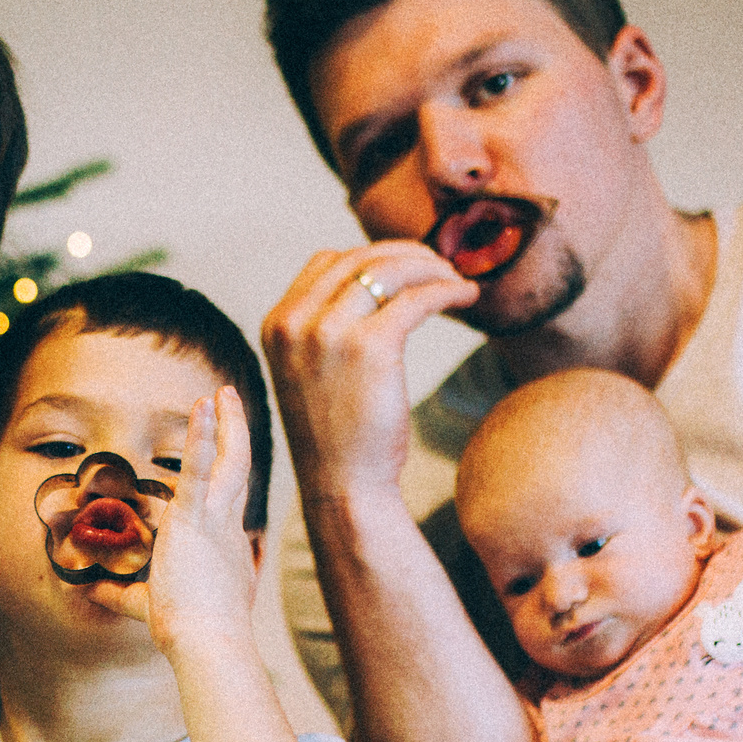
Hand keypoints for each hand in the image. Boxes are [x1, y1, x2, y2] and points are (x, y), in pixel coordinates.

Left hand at [90, 387, 256, 647]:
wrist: (205, 642)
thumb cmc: (187, 631)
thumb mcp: (147, 604)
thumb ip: (118, 592)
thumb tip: (88, 589)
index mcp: (220, 544)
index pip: (221, 502)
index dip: (221, 478)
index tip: (218, 457)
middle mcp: (225, 526)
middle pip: (236, 470)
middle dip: (234, 435)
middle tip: (228, 404)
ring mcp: (215, 520)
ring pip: (230, 460)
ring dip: (227, 424)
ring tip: (220, 392)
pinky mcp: (196, 518)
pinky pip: (202, 468)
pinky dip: (202, 436)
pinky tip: (204, 404)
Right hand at [260, 242, 477, 500]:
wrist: (343, 487)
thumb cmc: (337, 437)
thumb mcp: (310, 374)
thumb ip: (322, 329)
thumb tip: (367, 284)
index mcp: (277, 325)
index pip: (326, 261)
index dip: (371, 256)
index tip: (405, 267)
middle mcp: (295, 322)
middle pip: (359, 257)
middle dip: (406, 254)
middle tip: (440, 267)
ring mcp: (329, 332)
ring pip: (389, 270)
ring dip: (430, 267)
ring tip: (456, 281)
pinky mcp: (371, 346)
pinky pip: (417, 297)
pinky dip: (446, 290)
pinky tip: (465, 297)